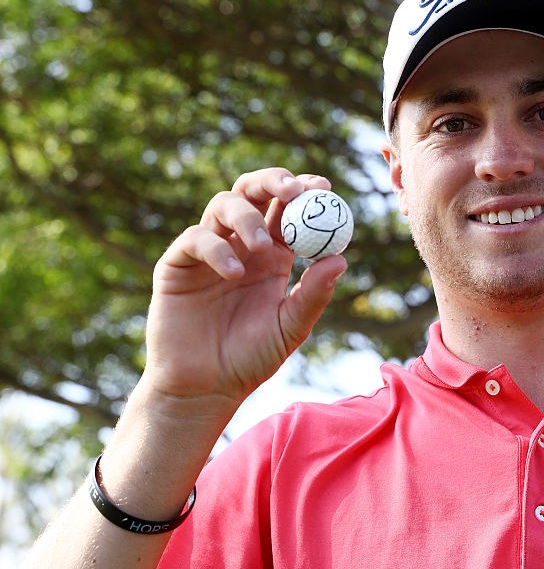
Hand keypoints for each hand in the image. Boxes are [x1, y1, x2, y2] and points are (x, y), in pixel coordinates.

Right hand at [143, 169, 348, 404]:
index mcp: (274, 255)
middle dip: (273, 181)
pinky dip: (217, 248)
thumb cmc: (251, 359)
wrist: (205, 387)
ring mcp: (208, 251)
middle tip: (293, 191)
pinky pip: (195, 239)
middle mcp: (241, 245)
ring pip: (223, 204)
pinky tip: (234, 273)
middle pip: (253, 191)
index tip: (323, 187)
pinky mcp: (177, 265)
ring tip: (263, 246)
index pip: (288, 208)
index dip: (304, 190)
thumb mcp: (291, 327)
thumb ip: (314, 295)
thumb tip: (341, 259)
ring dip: (247, 216)